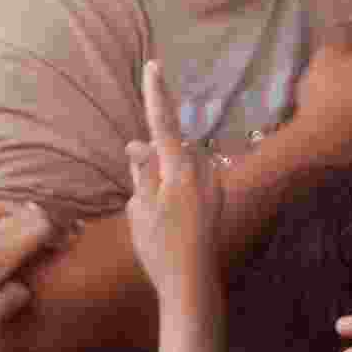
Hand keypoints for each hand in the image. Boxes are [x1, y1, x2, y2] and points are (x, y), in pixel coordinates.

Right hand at [125, 60, 222, 299]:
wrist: (192, 284)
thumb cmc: (159, 247)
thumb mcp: (139, 208)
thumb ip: (141, 172)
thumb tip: (136, 145)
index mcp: (180, 171)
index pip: (163, 123)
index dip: (156, 94)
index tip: (154, 66)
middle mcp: (203, 173)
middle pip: (169, 149)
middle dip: (151, 156)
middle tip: (136, 183)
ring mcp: (213, 188)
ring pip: (178, 167)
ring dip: (162, 177)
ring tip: (152, 213)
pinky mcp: (216, 202)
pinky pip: (189, 183)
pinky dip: (173, 189)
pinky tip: (168, 219)